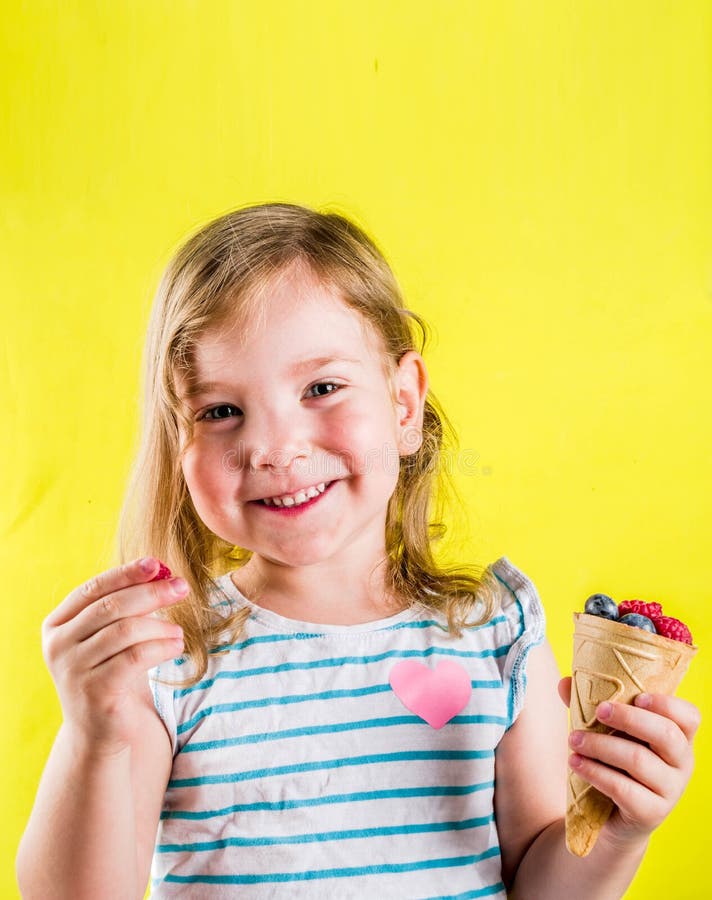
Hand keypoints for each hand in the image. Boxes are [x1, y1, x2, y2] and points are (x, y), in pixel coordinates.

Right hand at [42, 558, 187, 755]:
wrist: (100, 732)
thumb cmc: (110, 673)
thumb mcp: (111, 637)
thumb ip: (126, 607)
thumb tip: (160, 572)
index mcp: (57, 624)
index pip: (92, 589)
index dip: (125, 574)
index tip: (156, 563)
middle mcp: (58, 645)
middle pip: (111, 607)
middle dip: (150, 593)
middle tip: (181, 587)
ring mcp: (74, 670)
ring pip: (125, 631)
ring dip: (160, 625)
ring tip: (180, 631)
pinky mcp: (96, 692)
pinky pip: (136, 658)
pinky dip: (162, 647)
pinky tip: (176, 646)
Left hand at [558, 677, 700, 847]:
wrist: (610, 817)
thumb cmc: (614, 764)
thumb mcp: (607, 732)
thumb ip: (589, 706)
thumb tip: (564, 683)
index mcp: (678, 738)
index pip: (689, 717)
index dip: (667, 704)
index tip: (638, 696)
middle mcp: (682, 764)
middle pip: (666, 734)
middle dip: (629, 718)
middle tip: (599, 711)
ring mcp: (670, 791)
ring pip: (638, 760)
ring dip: (600, 745)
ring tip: (573, 740)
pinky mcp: (652, 813)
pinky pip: (623, 789)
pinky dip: (595, 772)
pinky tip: (575, 762)